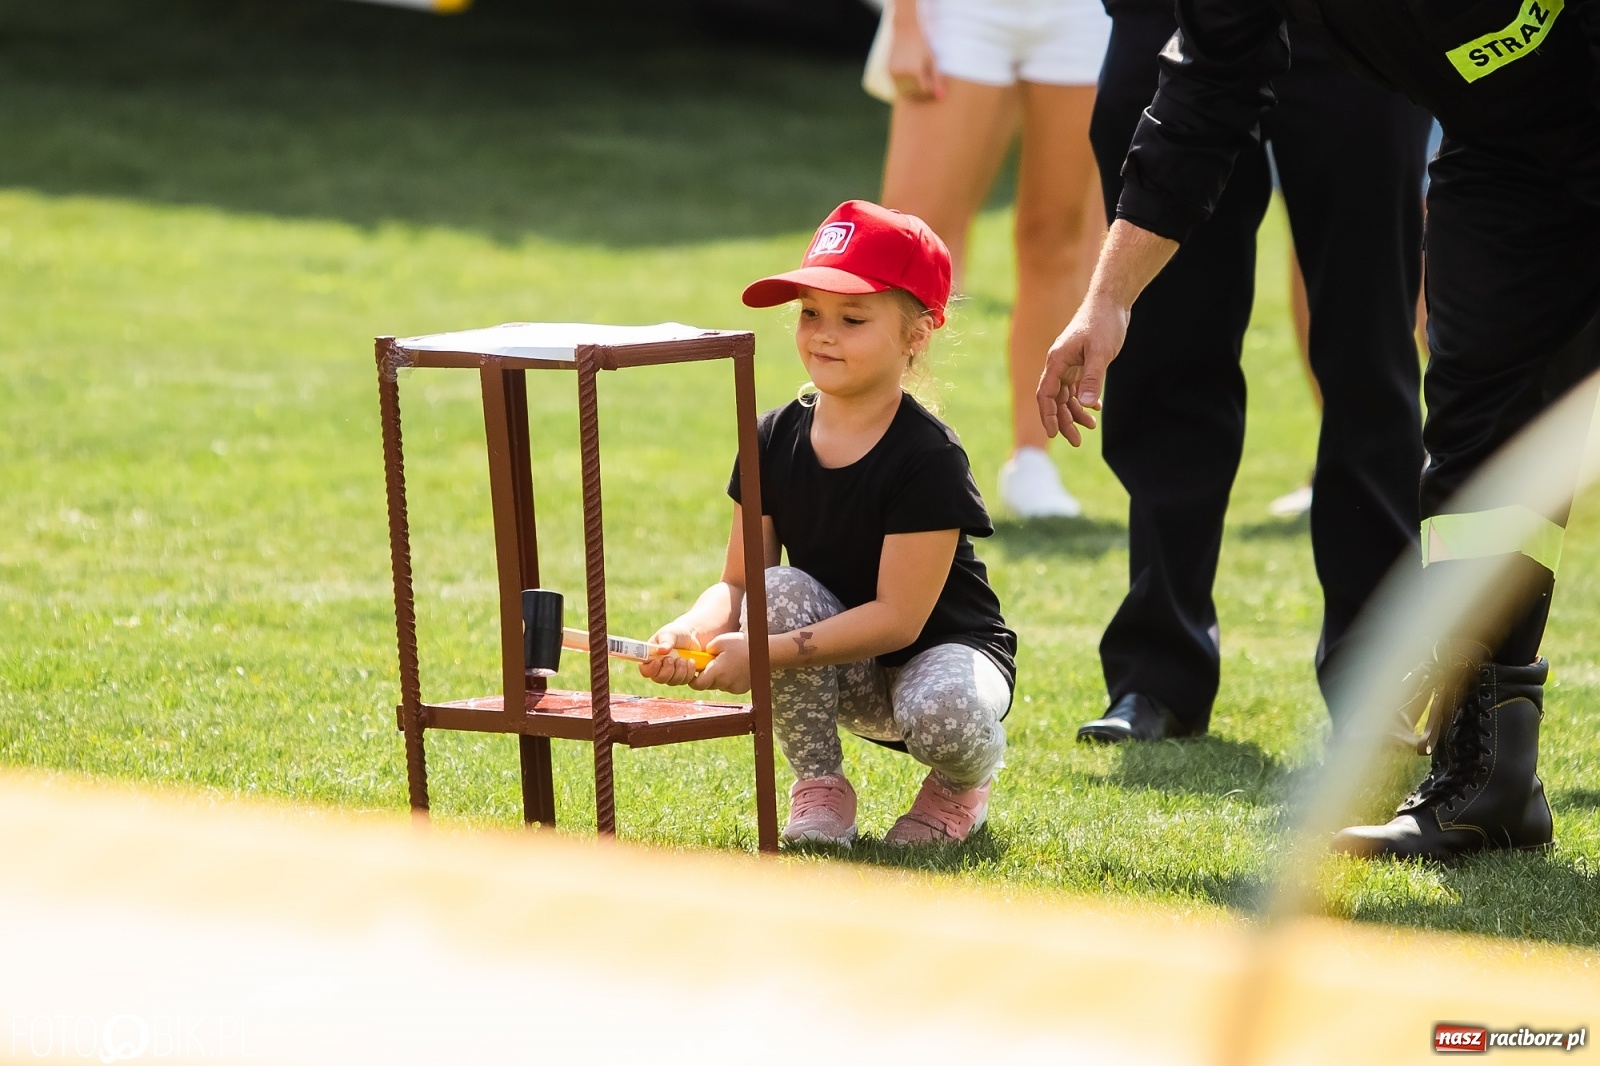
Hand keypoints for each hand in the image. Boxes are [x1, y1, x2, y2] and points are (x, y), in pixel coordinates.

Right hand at [638, 622, 701, 687]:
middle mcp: (659, 669)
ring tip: (684, 659)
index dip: (650, 669)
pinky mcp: (682, 676)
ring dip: (680, 670)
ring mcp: (671, 674)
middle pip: (659, 679)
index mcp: (651, 658)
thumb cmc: (676, 633)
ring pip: (672, 682)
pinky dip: (689, 672)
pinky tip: (691, 661)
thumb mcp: (669, 634)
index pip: (645, 670)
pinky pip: (684, 681)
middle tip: (673, 659)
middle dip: (668, 670)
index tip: (658, 661)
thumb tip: (661, 650)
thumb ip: (665, 641)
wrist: (693, 636)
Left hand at [691, 632, 750, 694]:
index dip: (693, 679)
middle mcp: (725, 683)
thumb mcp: (720, 641)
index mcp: (717, 671)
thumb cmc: (742, 644)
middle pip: (707, 685)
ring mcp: (734, 688)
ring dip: (718, 677)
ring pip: (718, 685)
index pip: (697, 684)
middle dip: (707, 676)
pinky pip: (729, 686)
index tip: (695, 671)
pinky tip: (736, 668)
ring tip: (728, 663)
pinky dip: (729, 679)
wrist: (765, 652)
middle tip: (712, 663)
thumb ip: (706, 651)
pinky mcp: (741, 689)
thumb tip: (700, 658)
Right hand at [887, 20, 943, 101]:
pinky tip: (907, 70)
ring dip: (911, 87)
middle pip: (914, 92)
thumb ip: (937, 79)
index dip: (930, 88)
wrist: (905, 30)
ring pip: (904, 90)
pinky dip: (903, 82)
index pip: (925, 90)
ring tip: (915, 73)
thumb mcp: (932, 60)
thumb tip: (941, 96)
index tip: (933, 83)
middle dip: (920, 89)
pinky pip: (897, 84)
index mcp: (916, 70)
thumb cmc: (923, 44)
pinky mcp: (888, 72)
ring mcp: (894, 73)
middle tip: (924, 78)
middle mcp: (903, 73)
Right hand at [1036, 295, 1128, 445]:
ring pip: (1066, 395)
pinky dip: (1084, 399)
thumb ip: (1093, 378)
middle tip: (1077, 441)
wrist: (1111, 302)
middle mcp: (1060, 364)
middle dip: (1064, 421)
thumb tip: (1084, 404)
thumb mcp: (1100, 352)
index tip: (1055, 434)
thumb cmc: (1104, 323)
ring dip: (1075, 412)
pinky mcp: (1081, 362)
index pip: (1046, 394)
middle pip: (1055, 399)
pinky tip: (1095, 408)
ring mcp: (1070, 363)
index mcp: (1057, 361)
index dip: (1048, 415)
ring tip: (1090, 426)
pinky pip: (1077, 386)